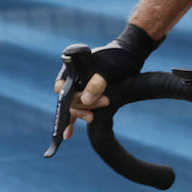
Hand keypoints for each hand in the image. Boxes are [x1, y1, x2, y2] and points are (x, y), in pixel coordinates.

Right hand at [52, 24, 159, 138]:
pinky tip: (68, 134)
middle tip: (101, 106)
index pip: (61, 87)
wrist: (130, 57)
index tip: (86, 103)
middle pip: (68, 99)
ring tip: (92, 118)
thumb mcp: (109, 68)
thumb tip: (85, 100)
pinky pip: (78, 109)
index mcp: (72, 68)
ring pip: (74, 106)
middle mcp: (72, 78)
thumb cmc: (119, 58)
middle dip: (82, 106)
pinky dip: (74, 120)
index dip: (71, 97)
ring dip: (81, 114)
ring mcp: (80, 87)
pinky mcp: (88, 95)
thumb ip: (98, 82)